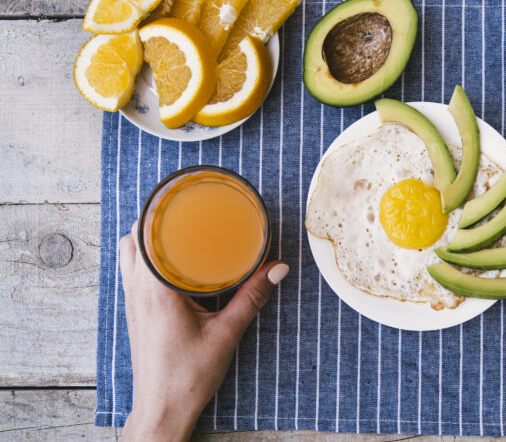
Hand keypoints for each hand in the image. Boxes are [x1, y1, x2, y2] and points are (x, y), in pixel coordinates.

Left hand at [119, 222, 288, 441]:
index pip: (144, 236)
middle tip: (183, 208)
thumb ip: (252, 297)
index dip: (157, 210)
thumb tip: (277, 268)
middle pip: (132, 238)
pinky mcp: (136, 313)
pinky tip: (170, 262)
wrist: (162, 410)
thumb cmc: (187, 377)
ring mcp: (132, 303)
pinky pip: (132, 272)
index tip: (177, 195)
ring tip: (176, 229)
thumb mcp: (226, 334)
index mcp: (155, 291)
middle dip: (153, 217)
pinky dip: (145, 257)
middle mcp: (137, 292)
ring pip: (128, 255)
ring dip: (146, 237)